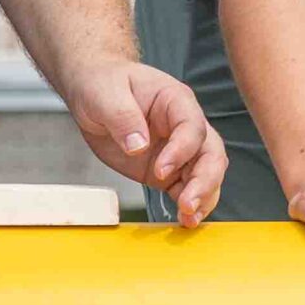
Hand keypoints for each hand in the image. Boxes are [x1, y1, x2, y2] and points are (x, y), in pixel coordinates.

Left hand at [66, 60, 227, 223]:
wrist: (93, 91)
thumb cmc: (103, 84)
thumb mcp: (105, 94)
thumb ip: (122, 117)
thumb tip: (138, 145)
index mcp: (175, 101)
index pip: (192, 127)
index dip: (181, 150)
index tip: (160, 170)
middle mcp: (184, 126)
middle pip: (211, 153)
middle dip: (204, 180)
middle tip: (187, 204)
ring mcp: (178, 150)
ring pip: (207, 174)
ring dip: (203, 197)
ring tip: (188, 219)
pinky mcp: (167, 171)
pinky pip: (188, 188)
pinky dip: (190, 205)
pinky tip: (184, 220)